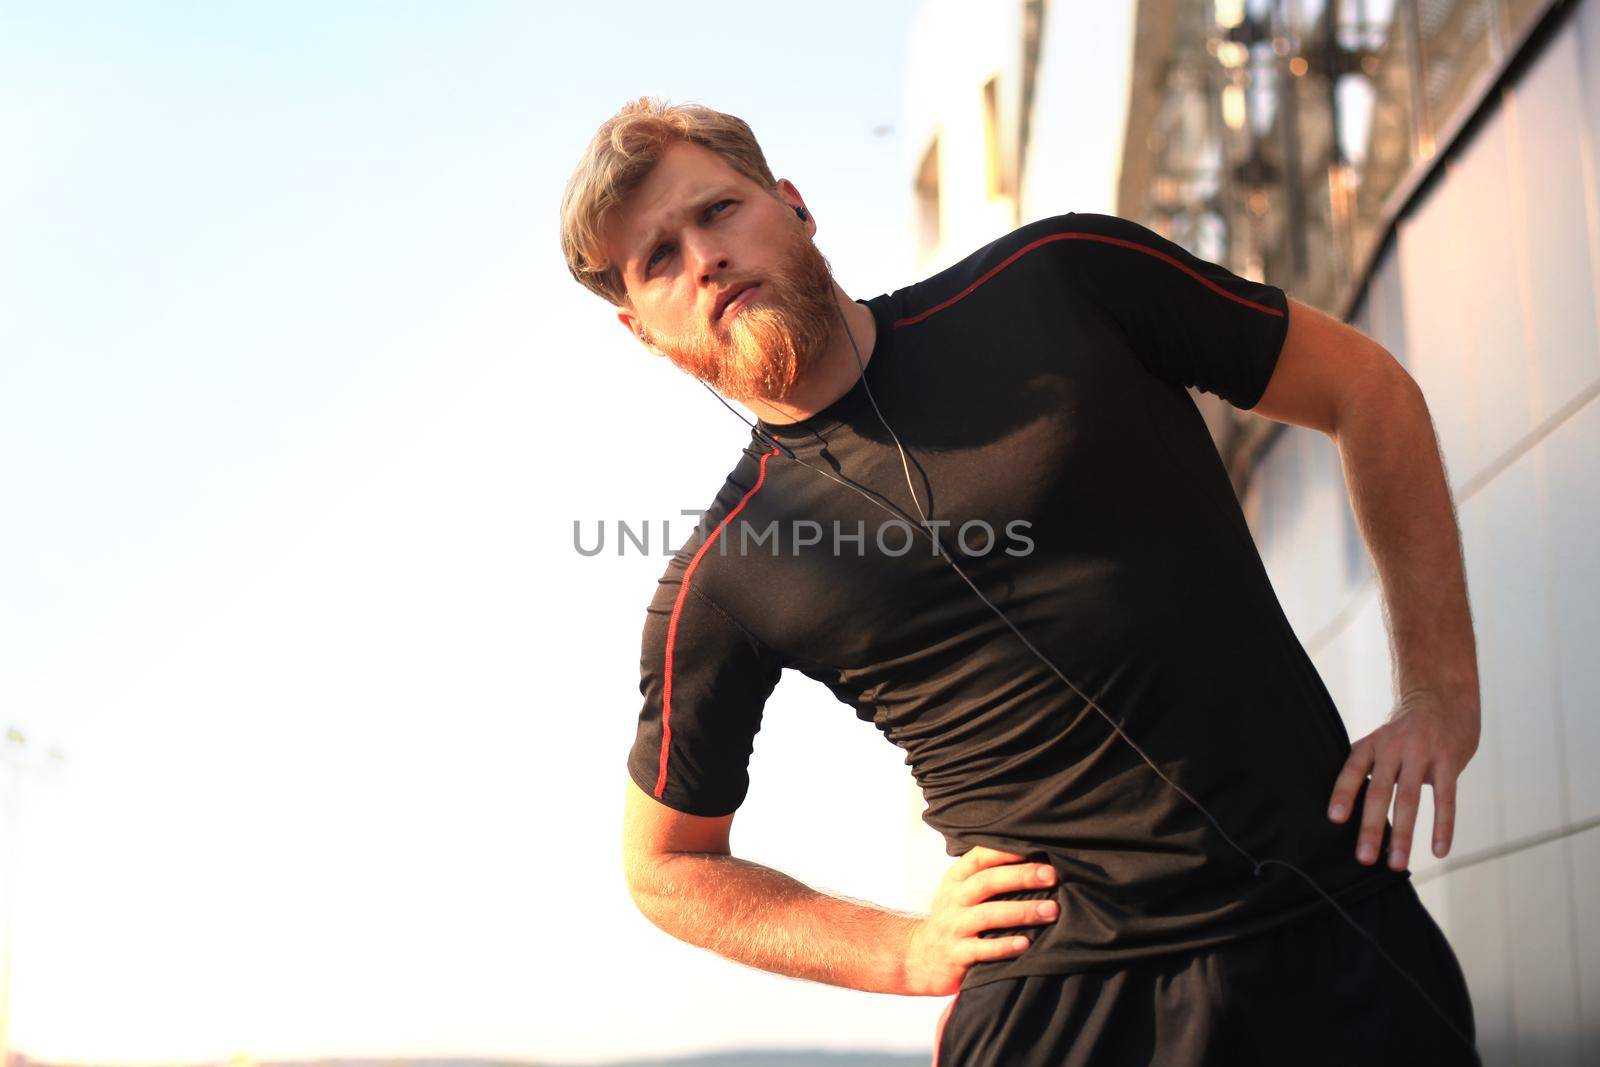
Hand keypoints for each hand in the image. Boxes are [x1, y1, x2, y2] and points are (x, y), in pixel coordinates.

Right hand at [902, 845, 1059, 996]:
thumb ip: (985, 877)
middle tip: (1051, 875)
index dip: (1006, 851)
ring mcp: (953, 927)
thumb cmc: (952, 920)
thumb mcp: (959, 892)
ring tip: (1051, 910)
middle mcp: (953, 899)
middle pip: (987, 881)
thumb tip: (1034, 863)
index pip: (979, 857)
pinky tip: (1025, 943)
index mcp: (956, 879)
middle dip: (1021, 876)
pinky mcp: (956, 955)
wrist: (918, 957)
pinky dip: (1004, 946)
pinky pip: (981, 949)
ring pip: (988, 914)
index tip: (1036, 847)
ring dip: (1022, 911)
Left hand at [1326, 687, 1480, 870]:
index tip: (1334, 819)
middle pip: (1379, 792)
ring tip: (1396, 863)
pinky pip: (1446, 799)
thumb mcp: (1381, 740)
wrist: (1443, 696)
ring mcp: (1423, 754)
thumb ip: (1368, 767)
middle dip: (1371, 827)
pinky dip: (1442, 827)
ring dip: (1403, 835)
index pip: (1352, 770)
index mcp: (1372, 744)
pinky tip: (1439, 851)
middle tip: (1364, 858)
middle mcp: (1394, 748)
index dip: (1343, 793)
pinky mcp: (1449, 761)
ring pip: (1410, 800)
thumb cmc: (1406, 730)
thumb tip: (1345, 804)